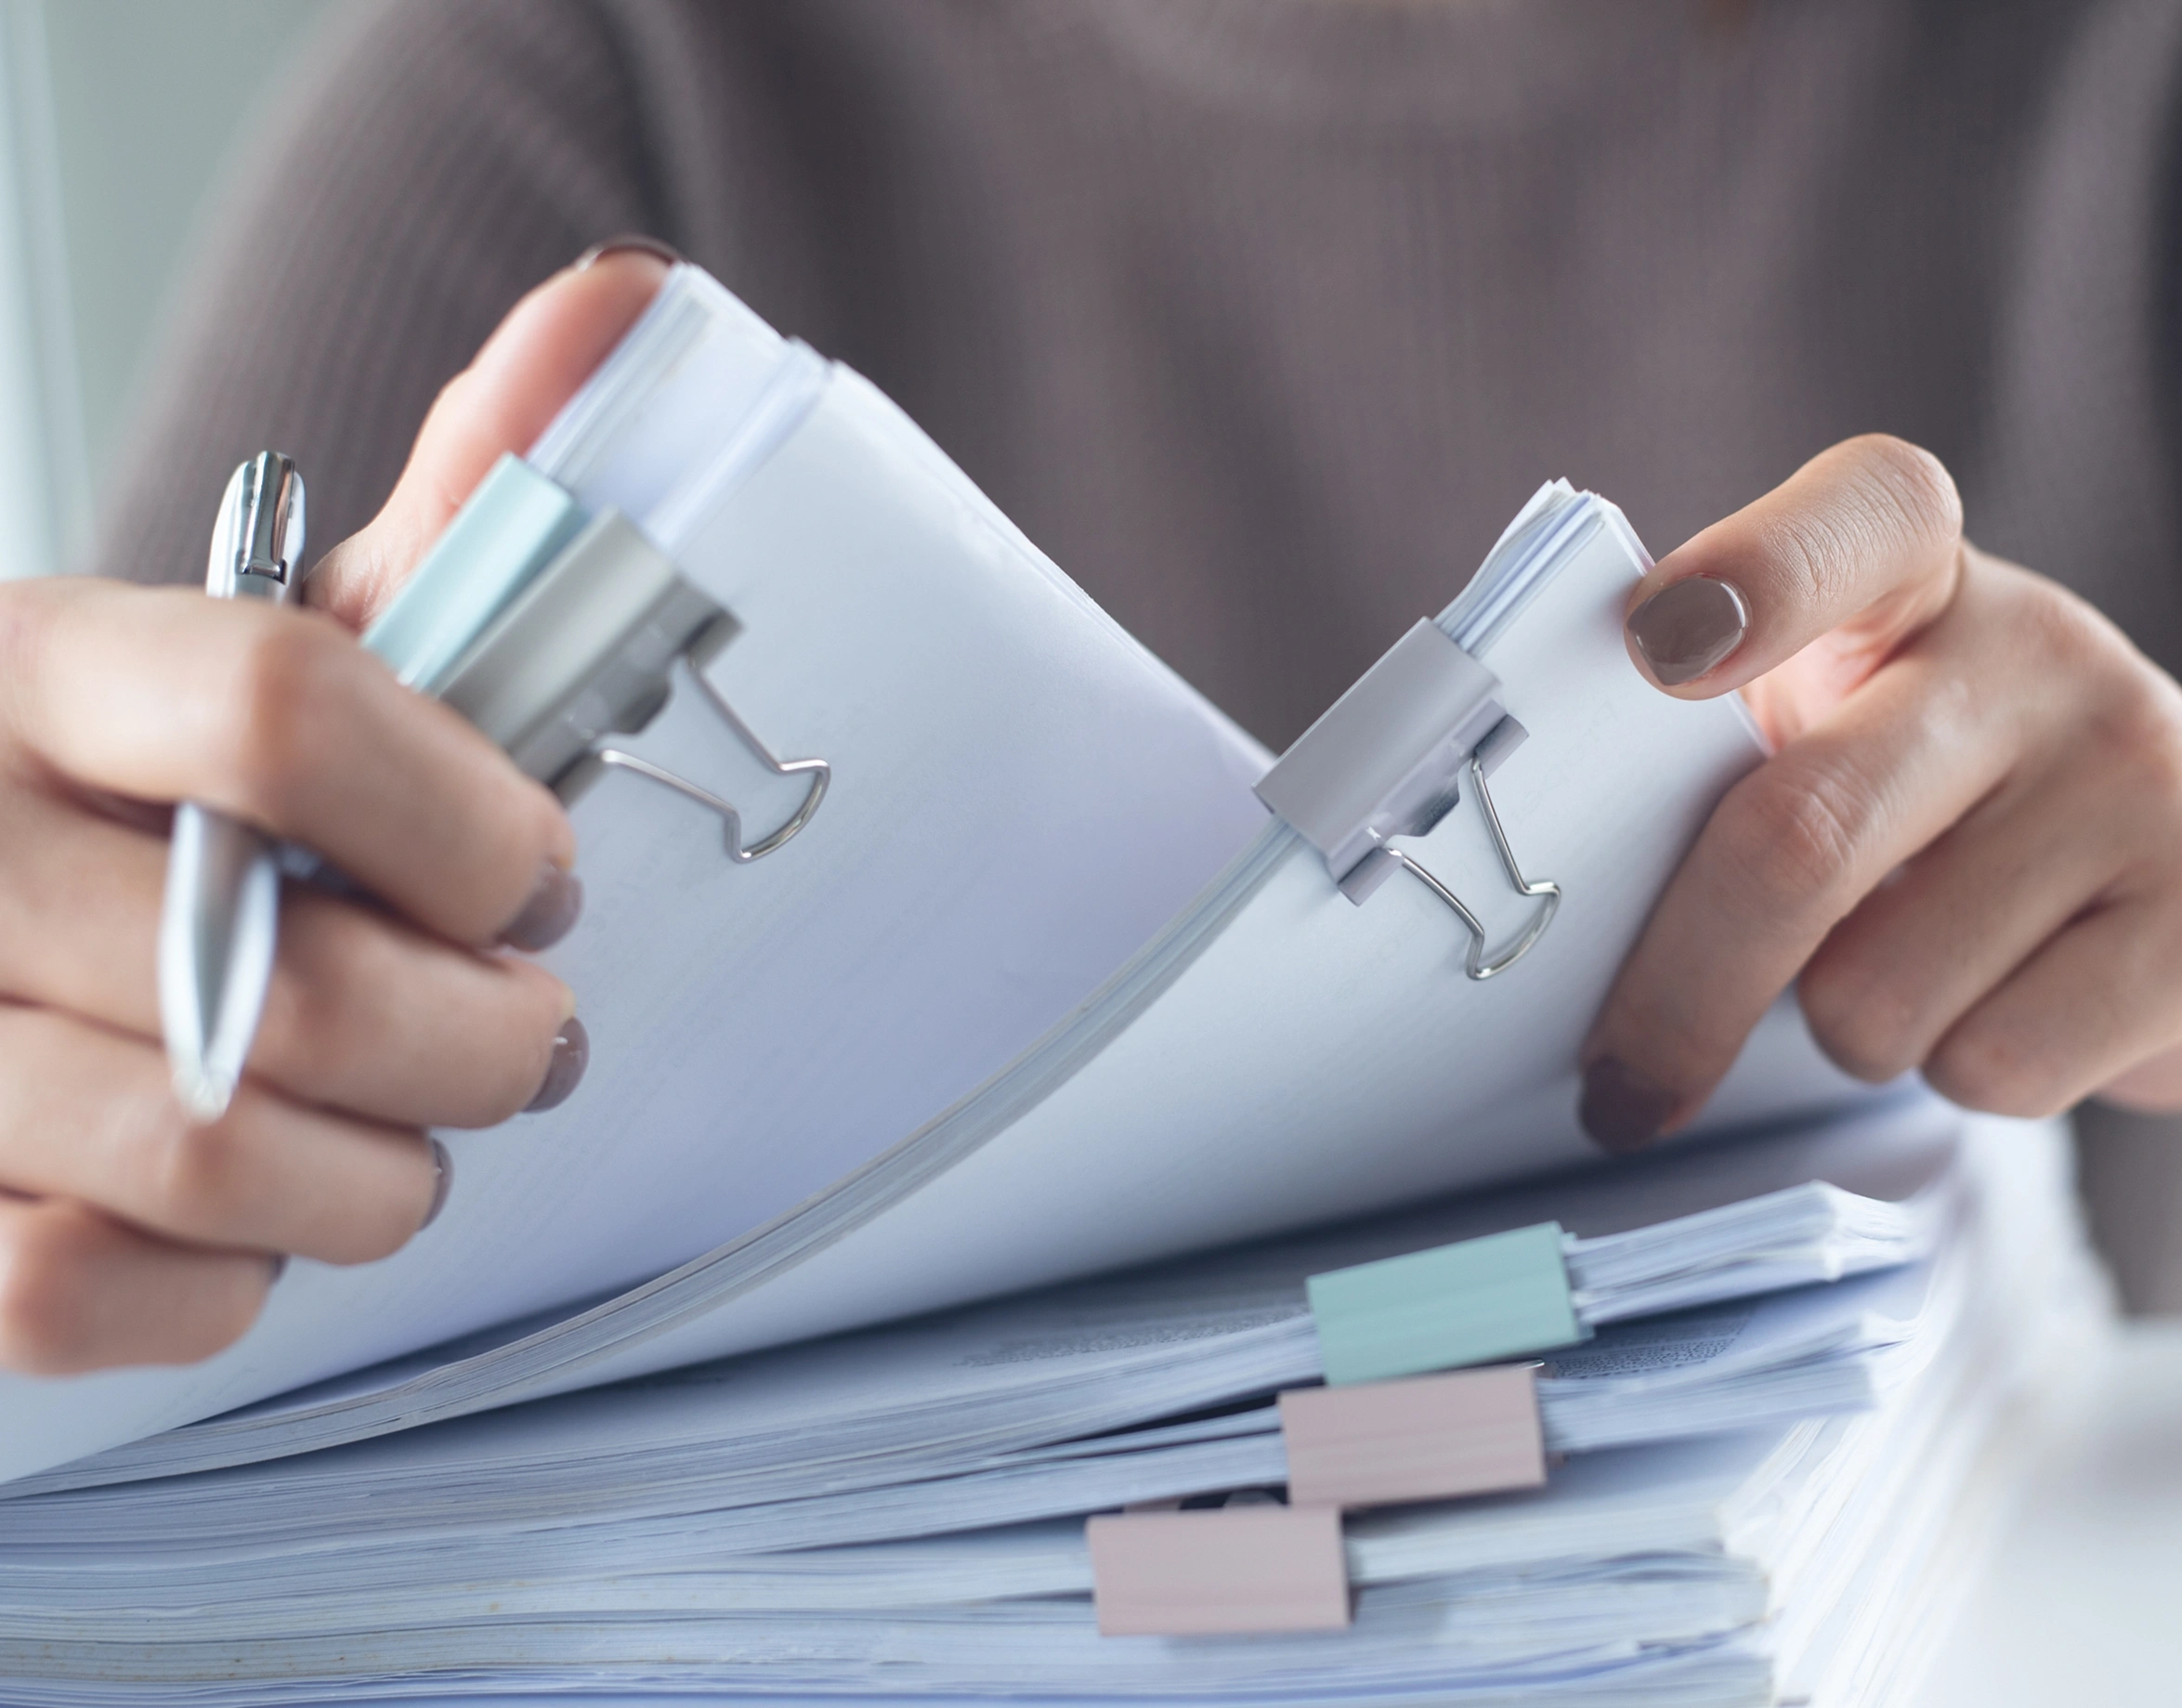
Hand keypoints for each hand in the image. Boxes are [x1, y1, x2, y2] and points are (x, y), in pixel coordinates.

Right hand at [0, 247, 667, 1372]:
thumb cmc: (126, 781)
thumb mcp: (251, 636)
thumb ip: (439, 520)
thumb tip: (622, 314)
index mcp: (39, 662)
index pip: (286, 710)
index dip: (474, 826)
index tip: (539, 877)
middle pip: (295, 986)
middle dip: (486, 1043)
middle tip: (529, 1037)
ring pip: (207, 1160)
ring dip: (381, 1180)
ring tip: (413, 1138)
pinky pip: (77, 1290)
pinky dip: (223, 1286)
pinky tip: (258, 1223)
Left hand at [1580, 434, 2181, 1149]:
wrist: (2173, 867)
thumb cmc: (1932, 794)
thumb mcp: (1839, 720)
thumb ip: (1720, 751)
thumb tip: (1554, 905)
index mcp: (1910, 576)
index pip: (1850, 526)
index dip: (1753, 576)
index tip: (1656, 644)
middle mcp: (2036, 652)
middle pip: (1801, 833)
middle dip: (1678, 990)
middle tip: (1618, 1085)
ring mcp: (2138, 781)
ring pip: (1879, 992)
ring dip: (1843, 1030)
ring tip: (1897, 966)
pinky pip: (1992, 1063)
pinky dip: (1955, 1073)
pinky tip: (1997, 1002)